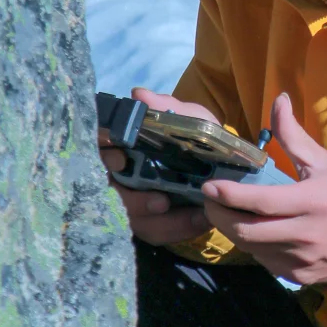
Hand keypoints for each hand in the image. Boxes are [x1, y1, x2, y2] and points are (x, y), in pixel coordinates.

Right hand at [99, 87, 217, 246]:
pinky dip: (177, 229)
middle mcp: (123, 175)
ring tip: (190, 216)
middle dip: (133, 200)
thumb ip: (168, 108)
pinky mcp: (148, 222)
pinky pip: (153, 231)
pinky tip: (200, 221)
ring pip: (130, 217)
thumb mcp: (192, 120)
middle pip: (109, 192)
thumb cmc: (199, 140)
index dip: (104, 154)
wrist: (227, 168)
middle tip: (161, 202)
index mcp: (127, 147)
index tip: (120, 158)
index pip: (100, 150)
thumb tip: (139, 95)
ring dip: (159, 220)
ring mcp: (133, 201)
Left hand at [201, 92, 326, 285]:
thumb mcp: (322, 162)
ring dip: (235, 231)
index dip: (229, 195)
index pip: (260, 202)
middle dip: (220, 216)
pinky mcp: (300, 276)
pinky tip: (258, 233)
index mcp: (310, 201)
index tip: (208, 186)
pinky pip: (266, 262)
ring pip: (252, 248)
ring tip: (230, 214)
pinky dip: (256, 248)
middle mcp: (304, 234)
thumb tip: (278, 99)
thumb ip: (294, 135)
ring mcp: (301, 259)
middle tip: (210, 202)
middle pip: (247, 231)